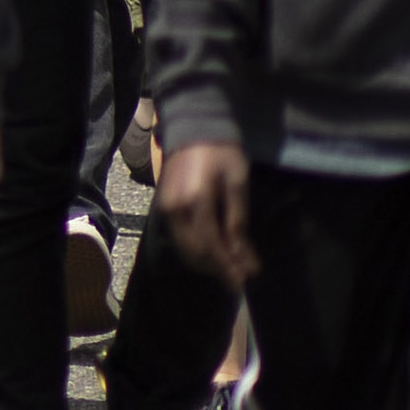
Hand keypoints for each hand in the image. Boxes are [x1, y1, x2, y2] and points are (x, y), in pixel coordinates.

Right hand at [161, 130, 253, 288]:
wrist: (193, 129)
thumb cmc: (221, 154)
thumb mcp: (237, 184)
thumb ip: (237, 221)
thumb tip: (244, 257)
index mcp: (194, 202)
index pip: (211, 246)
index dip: (228, 266)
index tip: (246, 280)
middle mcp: (174, 210)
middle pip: (194, 252)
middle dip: (217, 269)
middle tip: (239, 280)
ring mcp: (165, 209)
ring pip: (184, 248)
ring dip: (206, 263)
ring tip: (229, 270)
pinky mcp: (164, 207)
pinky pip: (179, 237)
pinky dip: (195, 251)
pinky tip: (213, 253)